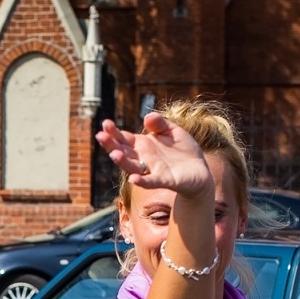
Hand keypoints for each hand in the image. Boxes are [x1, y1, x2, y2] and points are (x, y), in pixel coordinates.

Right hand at [94, 114, 213, 200]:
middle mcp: (143, 158)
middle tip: (100, 135)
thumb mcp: (172, 131)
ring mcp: (152, 170)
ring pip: (132, 167)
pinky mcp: (165, 180)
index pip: (124, 138)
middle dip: (111, 145)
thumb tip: (147, 116)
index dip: (114, 132)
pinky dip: (142, 181)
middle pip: (123, 152)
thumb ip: (160, 124)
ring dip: (123, 161)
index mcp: (143, 145)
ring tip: (114, 154)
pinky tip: (134, 179)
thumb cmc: (183, 151)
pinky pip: (151, 181)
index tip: (105, 123)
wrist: (199, 172)